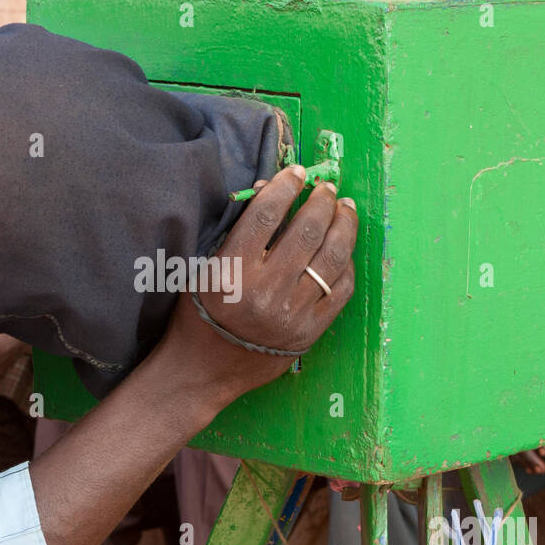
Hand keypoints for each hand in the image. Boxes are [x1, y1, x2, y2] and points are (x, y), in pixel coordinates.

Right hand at [155, 165, 357, 405]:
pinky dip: (346, 264)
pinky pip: (341, 290)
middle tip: (327, 188)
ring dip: (344, 227)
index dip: (285, 188)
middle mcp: (264, 292)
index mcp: (232, 273)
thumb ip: (235, 231)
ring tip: (345, 209)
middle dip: (322, 202)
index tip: (296, 173)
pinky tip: (344, 249)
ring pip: (331, 259)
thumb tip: (266, 190)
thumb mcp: (203, 268)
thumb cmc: (198, 315)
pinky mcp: (310, 332)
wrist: (203, 371)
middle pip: (306, 232)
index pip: (265, 216)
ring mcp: (291, 314)